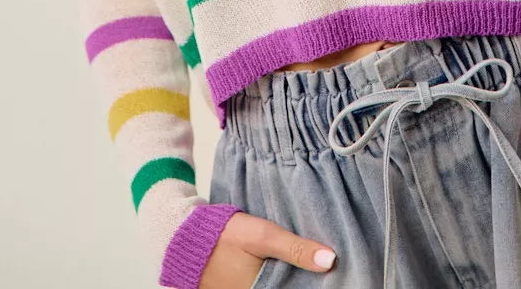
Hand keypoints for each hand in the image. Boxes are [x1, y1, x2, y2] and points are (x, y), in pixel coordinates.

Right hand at [199, 210, 336, 288]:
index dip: (316, 282)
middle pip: (290, 287)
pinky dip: (277, 273)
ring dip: (293, 274)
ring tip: (310, 259)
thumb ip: (295, 249)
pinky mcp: (239, 286)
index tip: (334, 270)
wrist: (185, 236)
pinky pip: (266, 282)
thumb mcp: (263, 236)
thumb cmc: (224, 236)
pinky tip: (288, 260)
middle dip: (306, 277)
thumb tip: (330, 260)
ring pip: (279, 284)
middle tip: (323, 261)